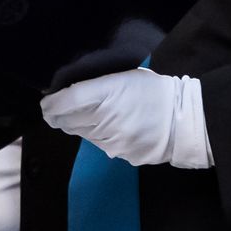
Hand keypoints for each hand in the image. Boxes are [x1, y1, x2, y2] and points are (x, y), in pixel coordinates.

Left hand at [39, 66, 211, 167]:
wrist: (184, 120)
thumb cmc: (155, 91)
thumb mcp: (125, 77)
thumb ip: (97, 85)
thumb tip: (69, 95)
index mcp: (108, 93)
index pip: (67, 101)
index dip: (51, 104)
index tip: (46, 103)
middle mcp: (106, 118)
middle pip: (68, 121)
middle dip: (59, 116)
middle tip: (56, 110)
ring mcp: (113, 139)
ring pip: (82, 134)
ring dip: (78, 125)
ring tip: (85, 116)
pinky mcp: (121, 153)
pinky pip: (99, 144)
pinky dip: (96, 136)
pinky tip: (107, 127)